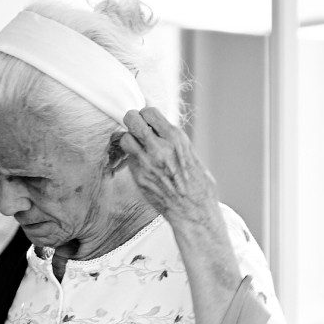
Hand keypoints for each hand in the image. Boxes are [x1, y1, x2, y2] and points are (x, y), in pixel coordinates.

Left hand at [120, 108, 217, 227]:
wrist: (194, 211)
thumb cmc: (198, 185)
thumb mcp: (190, 154)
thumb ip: (173, 140)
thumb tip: (161, 127)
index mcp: (175, 138)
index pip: (149, 111)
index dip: (146, 114)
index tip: (148, 121)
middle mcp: (159, 147)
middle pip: (132, 119)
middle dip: (132, 121)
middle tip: (137, 129)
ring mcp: (146, 162)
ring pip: (125, 138)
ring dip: (130, 140)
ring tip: (138, 147)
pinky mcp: (139, 176)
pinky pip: (129, 159)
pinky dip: (132, 158)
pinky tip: (142, 164)